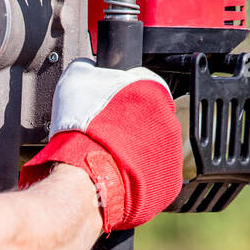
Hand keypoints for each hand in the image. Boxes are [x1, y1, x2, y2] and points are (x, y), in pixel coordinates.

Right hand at [20, 60, 182, 231]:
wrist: (88, 174)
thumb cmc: (84, 131)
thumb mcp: (76, 80)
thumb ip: (89, 69)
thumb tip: (89, 68)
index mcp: (153, 90)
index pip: (144, 85)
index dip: (124, 97)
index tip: (111, 109)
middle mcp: (170, 120)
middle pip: (151, 119)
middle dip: (131, 126)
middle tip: (108, 133)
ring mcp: (173, 152)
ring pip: (154, 147)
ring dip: (136, 151)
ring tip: (112, 156)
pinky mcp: (170, 181)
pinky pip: (155, 174)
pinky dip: (140, 175)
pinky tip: (120, 173)